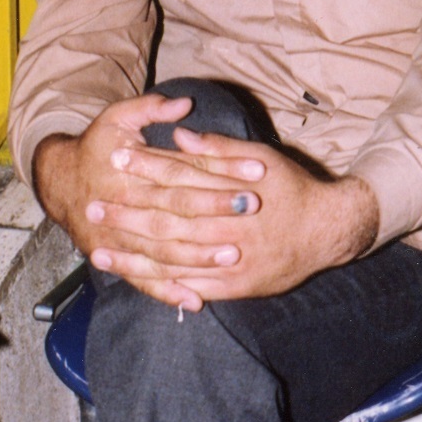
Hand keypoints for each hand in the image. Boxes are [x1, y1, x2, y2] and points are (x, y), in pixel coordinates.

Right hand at [31, 95, 273, 308]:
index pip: (183, 171)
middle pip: (176, 212)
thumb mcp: (117, 118)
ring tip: (234, 255)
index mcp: (129, 171)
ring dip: (199, 255)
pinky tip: (196, 300)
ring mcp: (119, 238)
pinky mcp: (118, 260)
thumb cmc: (96, 146)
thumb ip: (150, 109)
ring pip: (163, 251)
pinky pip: (144, 280)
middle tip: (253, 209)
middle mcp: (125, 206)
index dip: (221, 170)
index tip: (257, 170)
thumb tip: (185, 104)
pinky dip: (169, 292)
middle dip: (216, 211)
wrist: (58, 181)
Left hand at [82, 126, 379, 308]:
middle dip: (126, 217)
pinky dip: (165, 286)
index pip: (178, 178)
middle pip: (167, 222)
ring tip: (99, 252)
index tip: (114, 160)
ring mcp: (232, 264)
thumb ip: (218, 149)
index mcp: (231, 194)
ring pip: (173, 261)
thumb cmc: (293, 188)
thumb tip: (178, 133)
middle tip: (91, 210)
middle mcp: (228, 231)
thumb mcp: (261, 158)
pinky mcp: (238, 287)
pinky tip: (138, 282)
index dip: (144, 168)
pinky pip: (195, 288)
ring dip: (133, 257)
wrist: (330, 230)